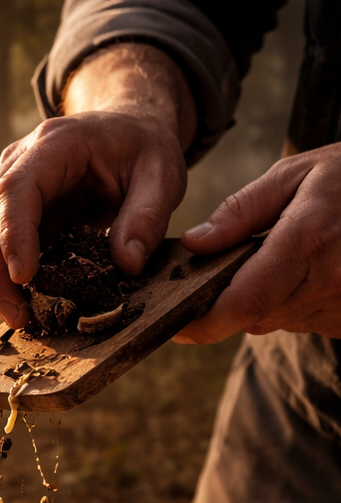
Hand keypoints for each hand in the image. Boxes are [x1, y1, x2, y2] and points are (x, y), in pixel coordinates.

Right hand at [0, 44, 194, 328]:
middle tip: (17, 315)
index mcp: (54, 145)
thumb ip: (147, 216)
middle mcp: (17, 163)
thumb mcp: (163, 174)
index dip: (14, 234)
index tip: (25, 277)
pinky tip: (20, 303)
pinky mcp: (9, 211)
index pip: (16, 189)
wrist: (126, 127)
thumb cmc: (142, 147)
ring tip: (18, 317)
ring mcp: (6, 186)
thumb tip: (128, 264)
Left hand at [176, 143, 340, 342]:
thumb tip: (195, 244)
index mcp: (309, 241)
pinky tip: (312, 270)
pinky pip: (305, 320)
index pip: (244, 302)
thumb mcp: (295, 174)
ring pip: (278, 320)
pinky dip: (295, 301)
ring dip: (267, 298)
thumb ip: (240, 211)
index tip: (177, 327)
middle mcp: (331, 280)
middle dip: (232, 300)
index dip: (204, 324)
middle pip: (255, 316)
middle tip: (238, 266)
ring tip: (289, 258)